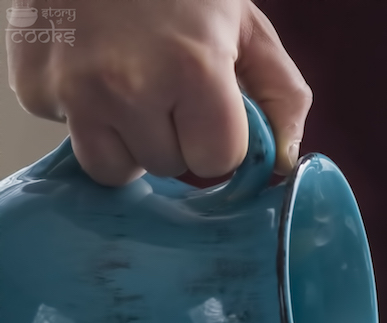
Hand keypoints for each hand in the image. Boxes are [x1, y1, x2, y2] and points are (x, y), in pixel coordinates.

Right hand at [6, 0, 311, 184]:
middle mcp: (129, 88)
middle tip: (163, 83)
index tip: (208, 108)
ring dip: (126, 141)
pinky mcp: (34, 90)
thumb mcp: (244, 23)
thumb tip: (285, 166)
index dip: (216, 140)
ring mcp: (74, 92)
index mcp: (193, 69)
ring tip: (127, 86)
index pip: (216, 162)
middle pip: (167, 167)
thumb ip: (280, 97)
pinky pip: (69, 136)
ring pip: (114, 169)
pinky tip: (88, 67)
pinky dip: (82, 113)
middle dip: (172, 137)